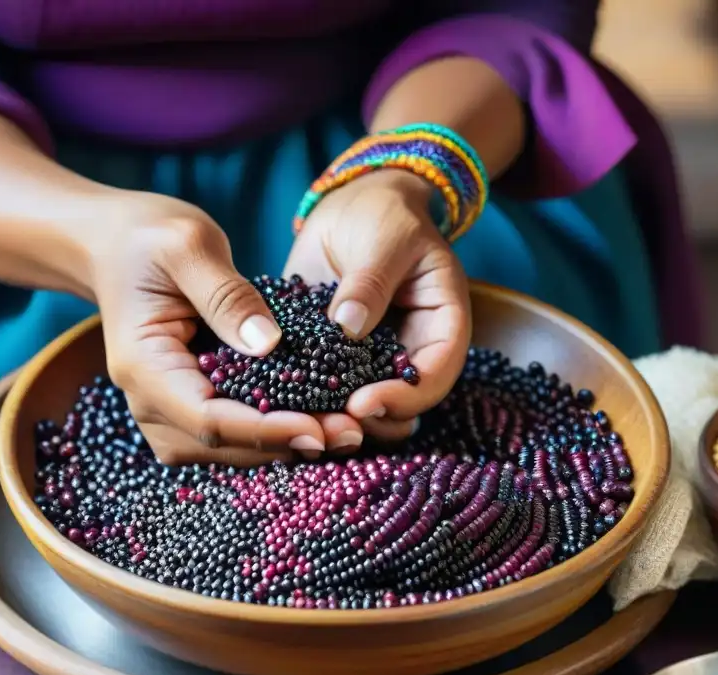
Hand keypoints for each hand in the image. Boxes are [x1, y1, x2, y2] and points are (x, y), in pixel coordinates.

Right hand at [90, 191, 328, 465]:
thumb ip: (227, 294)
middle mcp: (148, 398)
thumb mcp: (189, 245)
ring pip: (224, 448)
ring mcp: (163, 405)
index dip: (263, 430)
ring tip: (343, 432)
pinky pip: (227, 432)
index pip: (206, 417)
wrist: (113, 243)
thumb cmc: (148, 236)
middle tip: (350, 434)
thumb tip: (269, 345)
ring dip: (281, 446)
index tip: (317, 428)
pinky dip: (269, 433)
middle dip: (283, 445)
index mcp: (144, 364)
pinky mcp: (185, 401)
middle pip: (218, 444)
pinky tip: (315, 420)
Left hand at [284, 170, 470, 440]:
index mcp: (441, 325)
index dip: (404, 397)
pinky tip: (275, 406)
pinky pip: (323, 389)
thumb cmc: (383, 214)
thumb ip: (371, 281)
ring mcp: (372, 361)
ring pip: (362, 409)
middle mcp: (410, 352)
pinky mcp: (334, 360)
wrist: (352, 206)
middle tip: (327, 425)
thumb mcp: (386, 238)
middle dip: (368, 421)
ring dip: (335, 420)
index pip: (435, 375)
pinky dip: (304, 401)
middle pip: (402, 407)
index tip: (361, 403)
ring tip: (300, 423)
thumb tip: (349, 327)